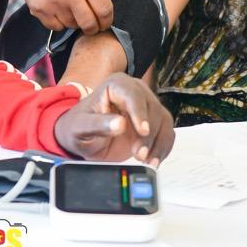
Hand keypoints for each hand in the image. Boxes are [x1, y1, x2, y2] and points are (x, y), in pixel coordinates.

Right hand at [15, 0, 113, 33]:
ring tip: (71, 10)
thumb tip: (100, 9)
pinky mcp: (38, 8)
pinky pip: (55, 26)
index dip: (107, 20)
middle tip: (92, 25)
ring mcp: (53, 2)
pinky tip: (58, 11)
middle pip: (89, 24)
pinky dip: (59, 22)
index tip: (105, 22)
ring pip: (71, 26)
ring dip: (75, 22)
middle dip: (93, 28)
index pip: (104, 10)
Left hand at [53, 74, 174, 165]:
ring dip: (158, 143)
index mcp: (116, 85)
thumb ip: (97, 124)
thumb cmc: (79, 127)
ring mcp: (147, 106)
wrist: (83, 137)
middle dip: (148, 135)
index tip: (142, 131)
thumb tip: (119, 124)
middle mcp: (135, 91)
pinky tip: (154, 161)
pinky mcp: (154, 122)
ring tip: (148, 161)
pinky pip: (167, 133)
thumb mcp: (80, 127)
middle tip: (139, 155)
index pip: (133, 95)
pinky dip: (163, 148)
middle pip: (152, 109)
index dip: (140, 112)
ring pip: (163, 121)